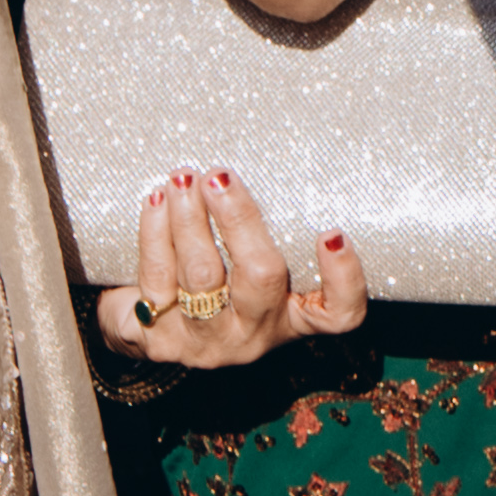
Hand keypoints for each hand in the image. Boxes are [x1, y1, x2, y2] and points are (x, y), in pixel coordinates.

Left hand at [98, 169, 368, 375]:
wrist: (151, 324)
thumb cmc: (221, 275)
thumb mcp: (256, 261)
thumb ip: (271, 228)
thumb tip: (270, 154)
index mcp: (295, 316)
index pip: (340, 313)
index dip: (344, 277)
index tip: (331, 232)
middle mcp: (256, 334)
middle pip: (261, 279)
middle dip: (238, 220)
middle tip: (219, 177)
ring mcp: (207, 340)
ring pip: (202, 276)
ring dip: (188, 219)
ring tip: (183, 179)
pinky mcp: (160, 339)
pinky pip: (157, 279)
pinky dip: (154, 234)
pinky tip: (156, 202)